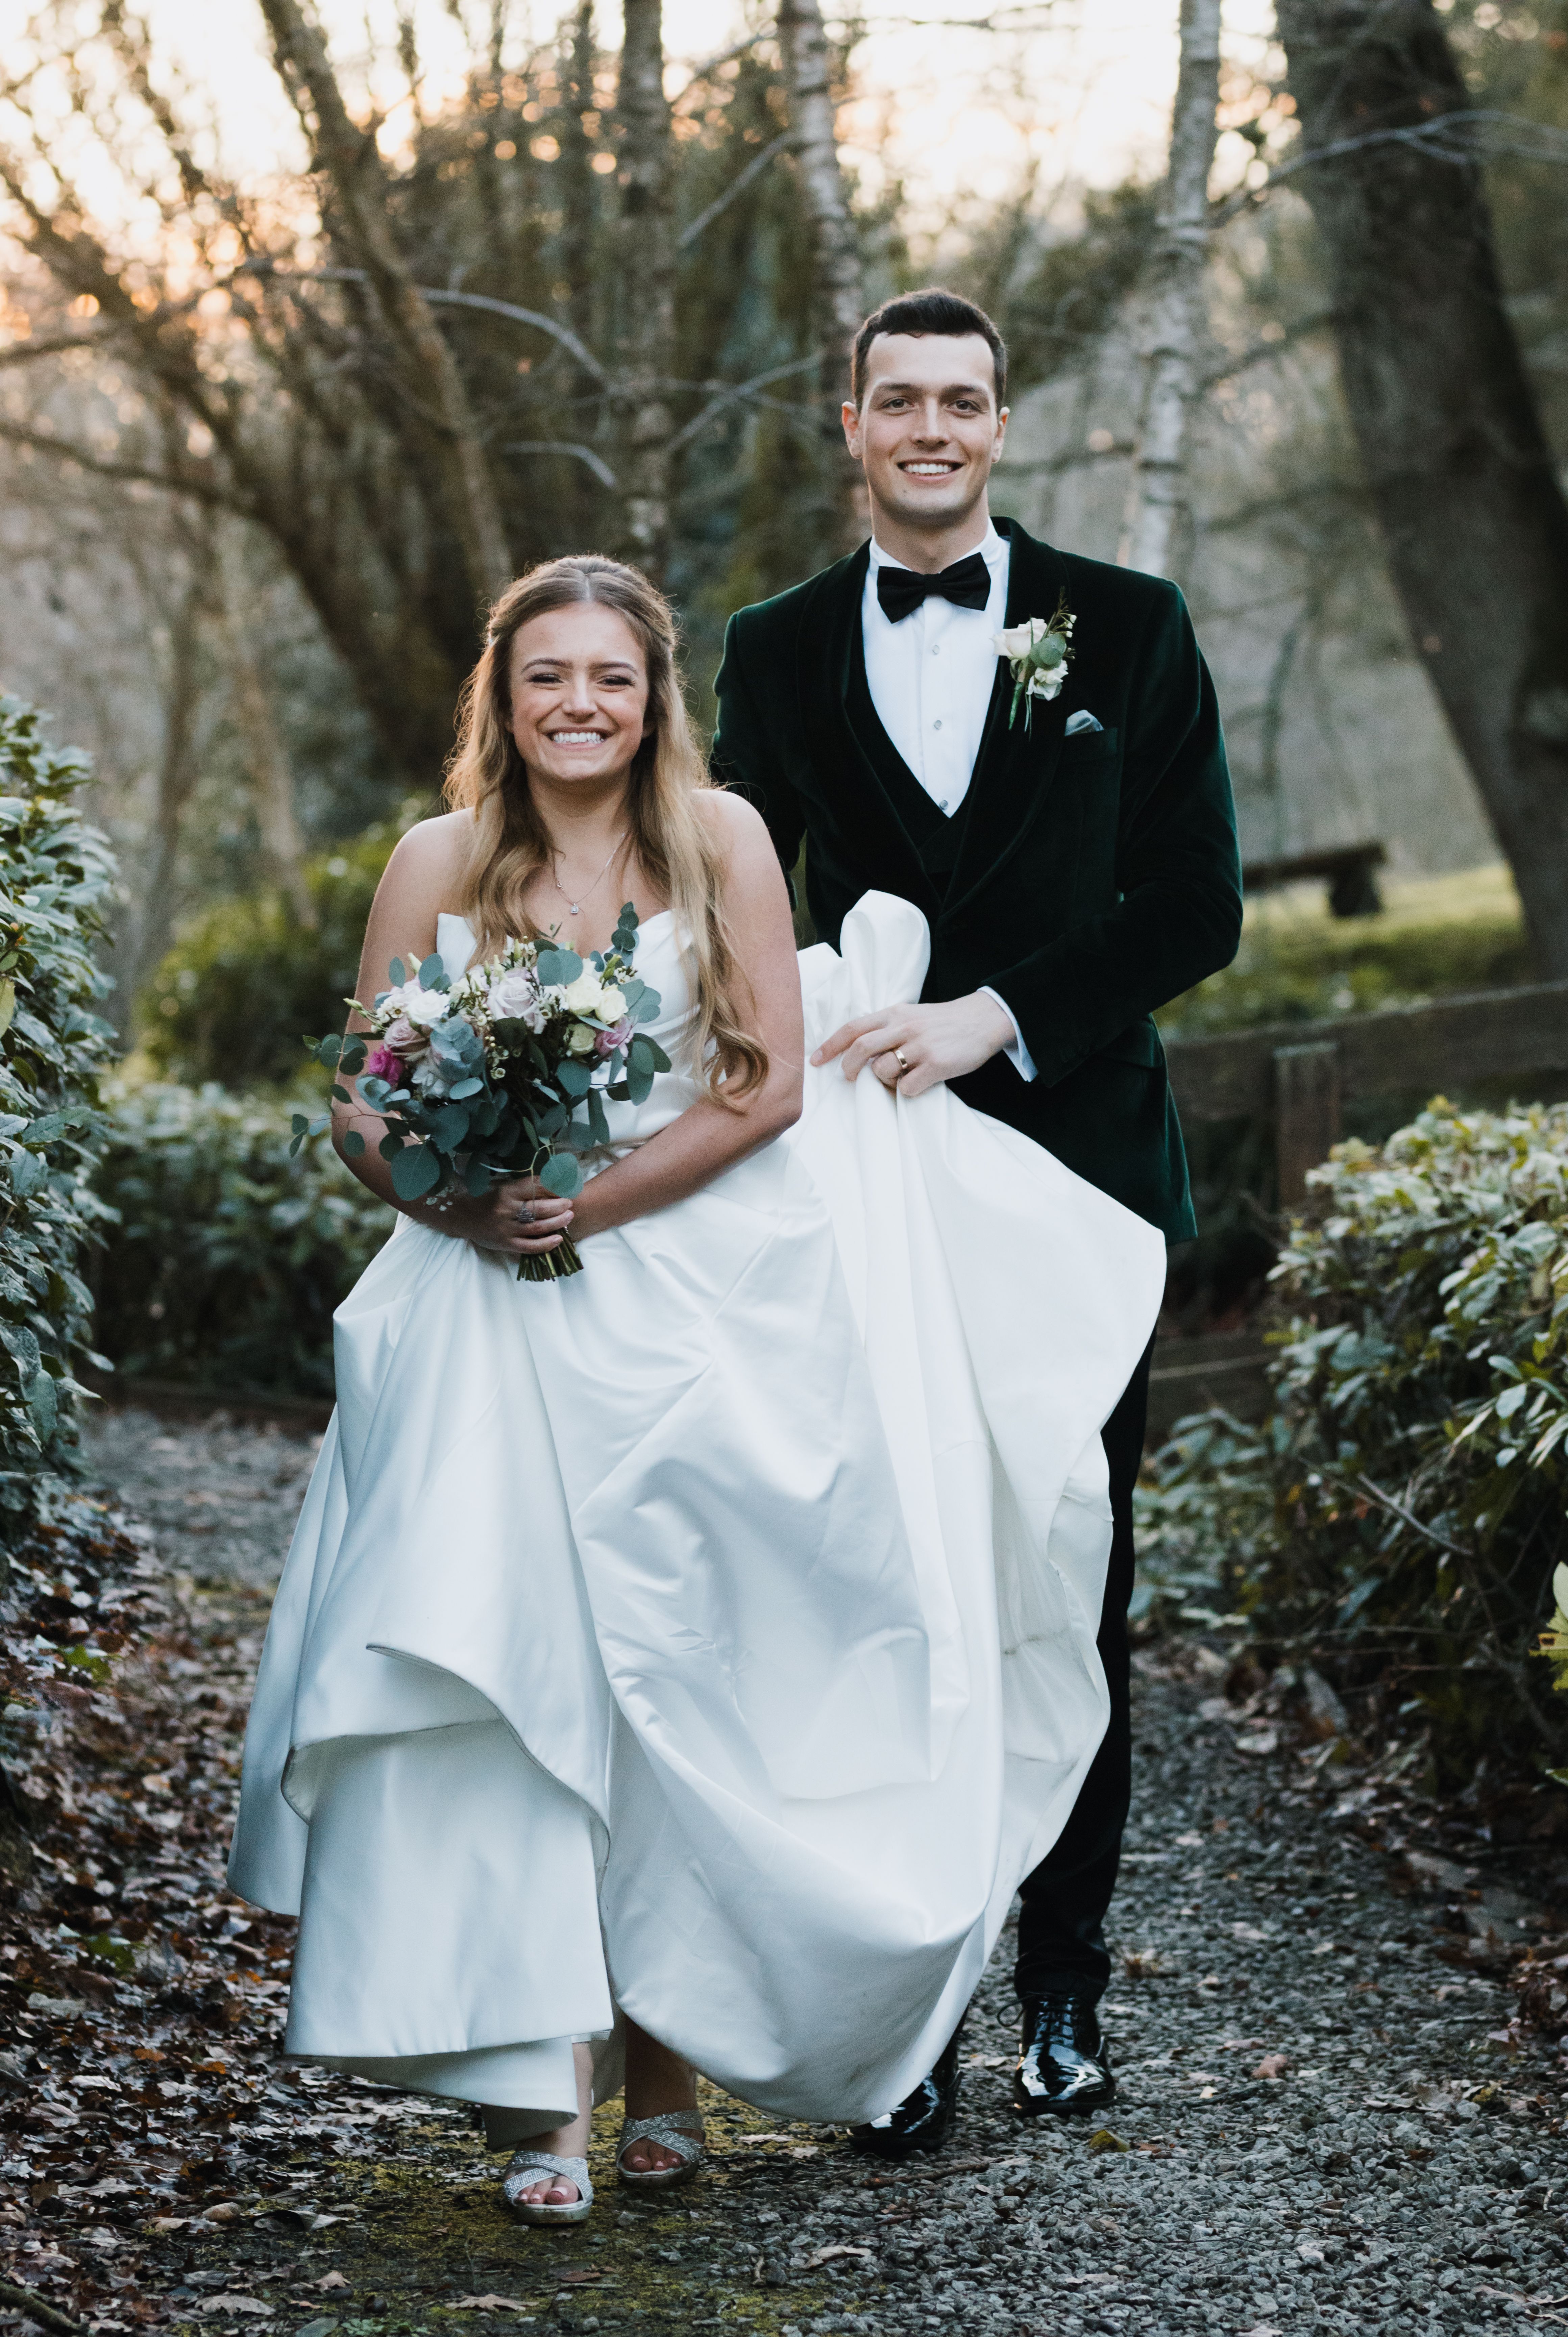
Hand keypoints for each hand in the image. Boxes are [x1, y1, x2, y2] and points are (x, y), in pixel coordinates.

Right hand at [423, 1173, 574, 1258]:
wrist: (462, 1217)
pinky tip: (558, 1239)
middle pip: (540, 1208)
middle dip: (560, 1205)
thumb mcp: (503, 1187)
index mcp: (506, 1192)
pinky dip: (546, 1244)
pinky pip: (530, 1246)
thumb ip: (525, 1188)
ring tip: (569, 1217)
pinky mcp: (506, 1244)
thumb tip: (554, 1184)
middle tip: (570, 1203)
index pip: (535, 1187)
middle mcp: (506, 1210)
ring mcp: (506, 1229)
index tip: (565, 1187)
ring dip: (557, 1222)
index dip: (554, 1187)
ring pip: (538, 1227)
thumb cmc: (487, 1199)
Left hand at [811, 992, 1015, 1098]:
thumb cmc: (942, 1022)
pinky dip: (904, 1091)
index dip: (830, 1045)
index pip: (853, 1028)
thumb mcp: (911, 1015)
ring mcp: (920, 1046)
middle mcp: (904, 1027)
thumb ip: (887, 1027)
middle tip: (849, 1078)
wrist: (982, 1020)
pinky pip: (906, 1087)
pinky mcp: (935, 1064)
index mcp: (894, 1013)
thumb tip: (858, 1050)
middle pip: (861, 1049)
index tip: (815, 1060)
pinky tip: (917, 1084)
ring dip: (883, 1081)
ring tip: (898, 1079)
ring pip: (882, 1071)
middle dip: (848, 1068)